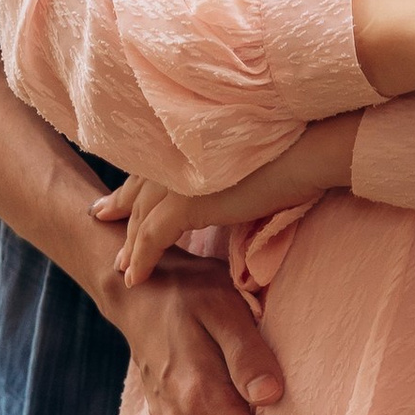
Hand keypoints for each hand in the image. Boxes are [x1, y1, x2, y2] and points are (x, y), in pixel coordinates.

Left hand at [94, 124, 356, 286]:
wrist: (310, 147)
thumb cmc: (295, 146)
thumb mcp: (248, 151)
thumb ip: (223, 167)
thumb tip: (225, 183)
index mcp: (189, 136)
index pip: (150, 166)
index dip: (131, 187)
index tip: (114, 202)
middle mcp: (176, 152)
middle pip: (140, 189)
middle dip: (121, 210)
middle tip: (104, 223)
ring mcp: (178, 176)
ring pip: (143, 217)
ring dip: (131, 244)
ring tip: (123, 267)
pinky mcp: (186, 202)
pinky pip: (152, 237)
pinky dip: (142, 258)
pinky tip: (135, 277)